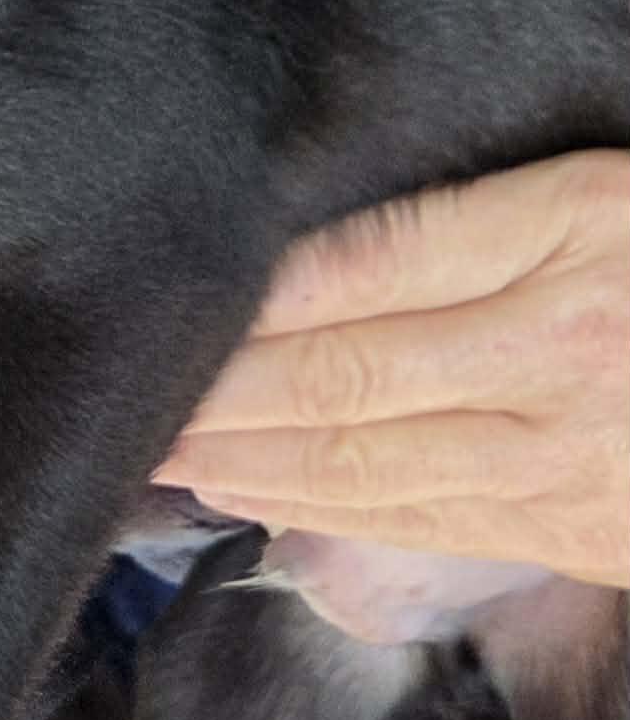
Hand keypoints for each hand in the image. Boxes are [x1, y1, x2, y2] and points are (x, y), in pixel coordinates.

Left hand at [154, 152, 629, 588]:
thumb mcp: (599, 188)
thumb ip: (475, 209)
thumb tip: (318, 243)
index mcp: (569, 229)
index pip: (372, 261)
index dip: (262, 292)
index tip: (177, 300)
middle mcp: (559, 348)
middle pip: (349, 374)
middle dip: (224, 391)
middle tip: (136, 390)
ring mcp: (565, 453)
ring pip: (368, 464)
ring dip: (247, 460)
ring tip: (162, 447)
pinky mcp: (575, 531)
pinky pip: (420, 521)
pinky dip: (318, 512)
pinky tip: (248, 494)